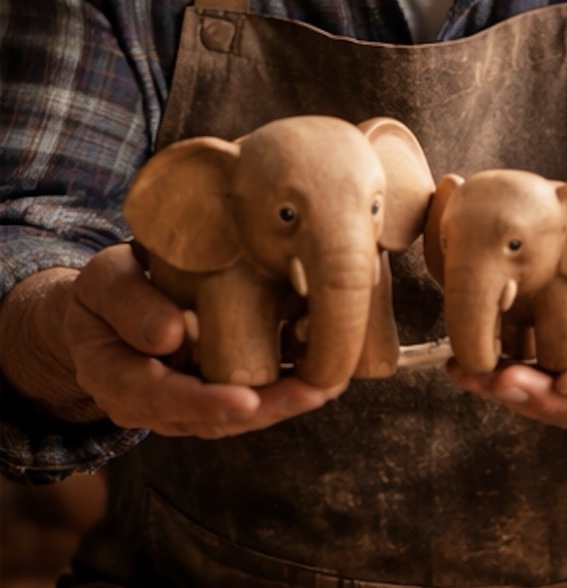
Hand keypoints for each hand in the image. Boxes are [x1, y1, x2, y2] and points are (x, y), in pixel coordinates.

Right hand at [61, 244, 345, 437]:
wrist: (105, 307)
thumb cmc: (106, 289)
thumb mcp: (104, 281)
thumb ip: (128, 303)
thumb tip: (172, 335)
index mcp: (113, 377)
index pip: (159, 397)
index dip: (203, 403)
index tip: (245, 401)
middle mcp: (149, 404)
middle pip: (208, 419)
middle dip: (265, 409)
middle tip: (313, 393)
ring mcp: (181, 403)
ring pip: (233, 416)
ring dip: (282, 404)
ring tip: (327, 384)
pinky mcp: (207, 390)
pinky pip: (244, 398)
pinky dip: (280, 389)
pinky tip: (318, 374)